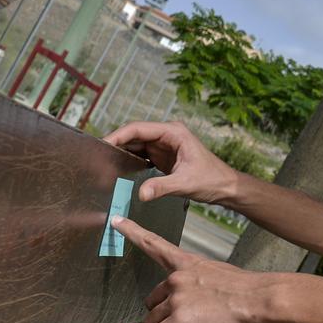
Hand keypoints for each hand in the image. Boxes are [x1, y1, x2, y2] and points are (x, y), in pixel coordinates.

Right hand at [103, 121, 239, 204]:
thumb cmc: (212, 180)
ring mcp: (164, 145)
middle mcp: (167, 135)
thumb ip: (162, 187)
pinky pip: (141, 155)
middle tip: (97, 157)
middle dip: (116, 144)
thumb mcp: (185, 183)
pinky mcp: (163, 156)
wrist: (225, 187)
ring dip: (121, 153)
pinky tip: (118, 170)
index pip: (138, 129)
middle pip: (134, 135)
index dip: (118, 136)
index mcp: (173, 132)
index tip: (102, 145)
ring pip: (136, 145)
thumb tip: (141, 194)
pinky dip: (129, 161)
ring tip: (103, 164)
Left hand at [113, 215, 265, 322]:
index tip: (116, 221)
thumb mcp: (217, 276)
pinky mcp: (179, 319)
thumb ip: (194, 287)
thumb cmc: (246, 290)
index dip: (133, 232)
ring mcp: (176, 298)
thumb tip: (188, 309)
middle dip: (162, 317)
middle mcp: (176, 277)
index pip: (154, 244)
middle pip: (150, 303)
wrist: (259, 298)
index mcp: (187, 263)